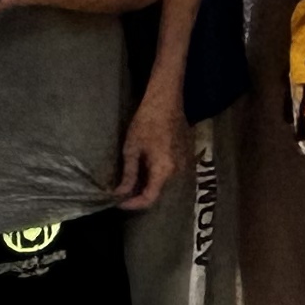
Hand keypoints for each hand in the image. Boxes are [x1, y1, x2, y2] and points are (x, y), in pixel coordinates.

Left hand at [117, 87, 181, 209]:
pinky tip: (146, 164)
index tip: (118, 201)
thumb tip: (120, 194)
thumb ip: (128, 175)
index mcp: (164, 170)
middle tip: (122, 190)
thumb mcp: (132, 149)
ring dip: (148, 182)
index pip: (149, 198)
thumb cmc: (146, 122)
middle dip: (139, 193)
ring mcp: (185, 161)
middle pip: (158, 190)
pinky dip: (157, 172)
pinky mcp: (186, 153)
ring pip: (164, 181)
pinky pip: (170, 170)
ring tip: (132, 178)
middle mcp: (178, 170)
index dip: (132, 204)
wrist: (166, 100)